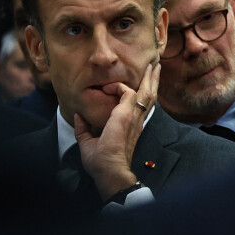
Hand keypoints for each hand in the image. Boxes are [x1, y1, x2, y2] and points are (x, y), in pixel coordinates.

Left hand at [74, 62, 160, 201]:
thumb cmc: (102, 162)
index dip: (140, 94)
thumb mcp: (88, 141)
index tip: (128, 86)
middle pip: (150, 96)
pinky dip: (119, 86)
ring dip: (150, 77)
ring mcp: (134, 116)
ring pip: (147, 92)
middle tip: (156, 67)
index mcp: (131, 127)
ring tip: (155, 66)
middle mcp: (136, 120)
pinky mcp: (127, 113)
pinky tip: (109, 86)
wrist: (109, 169)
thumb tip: (78, 116)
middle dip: (153, 80)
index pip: (141, 106)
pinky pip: (128, 91)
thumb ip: (84, 128)